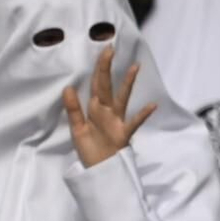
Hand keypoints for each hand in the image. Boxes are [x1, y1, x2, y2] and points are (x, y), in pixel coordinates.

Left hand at [63, 47, 155, 167]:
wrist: (101, 171)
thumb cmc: (90, 149)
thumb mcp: (77, 129)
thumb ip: (73, 109)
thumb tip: (67, 87)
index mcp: (94, 108)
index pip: (95, 84)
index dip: (98, 67)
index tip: (102, 50)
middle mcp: (106, 111)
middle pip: (106, 86)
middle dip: (107, 68)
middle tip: (110, 49)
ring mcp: (117, 121)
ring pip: (122, 98)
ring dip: (127, 83)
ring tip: (134, 67)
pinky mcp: (123, 134)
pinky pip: (134, 122)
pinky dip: (142, 114)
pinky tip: (152, 105)